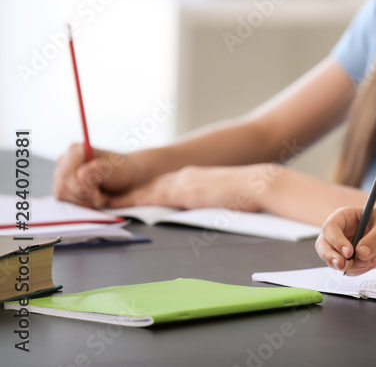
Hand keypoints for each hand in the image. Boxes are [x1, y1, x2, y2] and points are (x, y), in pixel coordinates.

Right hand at [53, 143, 140, 206]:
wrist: (130, 181)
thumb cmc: (122, 171)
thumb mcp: (114, 168)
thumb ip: (97, 171)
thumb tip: (81, 175)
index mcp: (75, 150)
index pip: (66, 172)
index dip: (78, 185)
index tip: (95, 190)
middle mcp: (65, 162)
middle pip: (63, 185)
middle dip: (83, 194)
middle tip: (100, 194)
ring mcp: (63, 177)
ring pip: (62, 195)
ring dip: (84, 200)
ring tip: (100, 195)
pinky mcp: (65, 191)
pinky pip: (65, 202)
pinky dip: (81, 204)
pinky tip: (93, 199)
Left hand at [105, 164, 277, 211]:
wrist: (261, 184)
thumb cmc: (250, 195)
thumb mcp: (224, 198)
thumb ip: (209, 202)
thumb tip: (205, 212)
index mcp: (194, 179)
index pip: (160, 185)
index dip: (140, 192)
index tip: (124, 198)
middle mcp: (185, 177)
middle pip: (148, 186)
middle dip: (125, 193)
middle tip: (102, 199)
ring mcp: (183, 183)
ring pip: (145, 190)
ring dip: (123, 197)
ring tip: (100, 203)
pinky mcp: (184, 192)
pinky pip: (150, 197)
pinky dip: (132, 200)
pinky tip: (116, 206)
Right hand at [316, 205, 375, 273]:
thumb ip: (374, 239)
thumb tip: (361, 253)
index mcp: (346, 217)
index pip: (330, 227)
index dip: (336, 240)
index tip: (349, 251)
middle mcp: (342, 233)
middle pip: (323, 245)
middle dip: (330, 257)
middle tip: (343, 265)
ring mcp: (346, 248)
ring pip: (333, 261)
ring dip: (348, 266)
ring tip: (368, 262)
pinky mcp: (354, 261)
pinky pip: (347, 270)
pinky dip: (357, 271)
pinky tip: (371, 263)